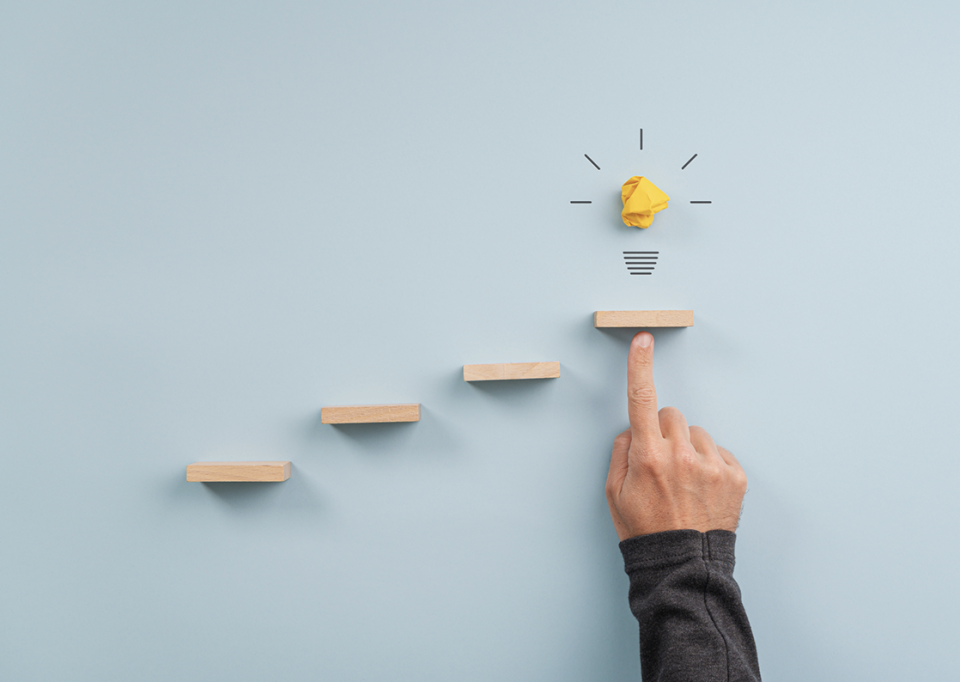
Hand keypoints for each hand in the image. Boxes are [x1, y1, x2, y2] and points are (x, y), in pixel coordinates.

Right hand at [605, 332, 747, 540]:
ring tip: (684, 481)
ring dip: (689, 448)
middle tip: (661, 463)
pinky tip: (702, 489)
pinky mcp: (735, 476)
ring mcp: (712, 465)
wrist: (683, 565)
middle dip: (663, 431)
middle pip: (671, 414)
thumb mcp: (614, 493)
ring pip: (697, 432)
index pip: (641, 400)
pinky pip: (720, 451)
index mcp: (648, 456)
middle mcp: (681, 455)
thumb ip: (621, 453)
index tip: (643, 341)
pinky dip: (711, 464)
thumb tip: (633, 430)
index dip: (640, 367)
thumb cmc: (645, 529)